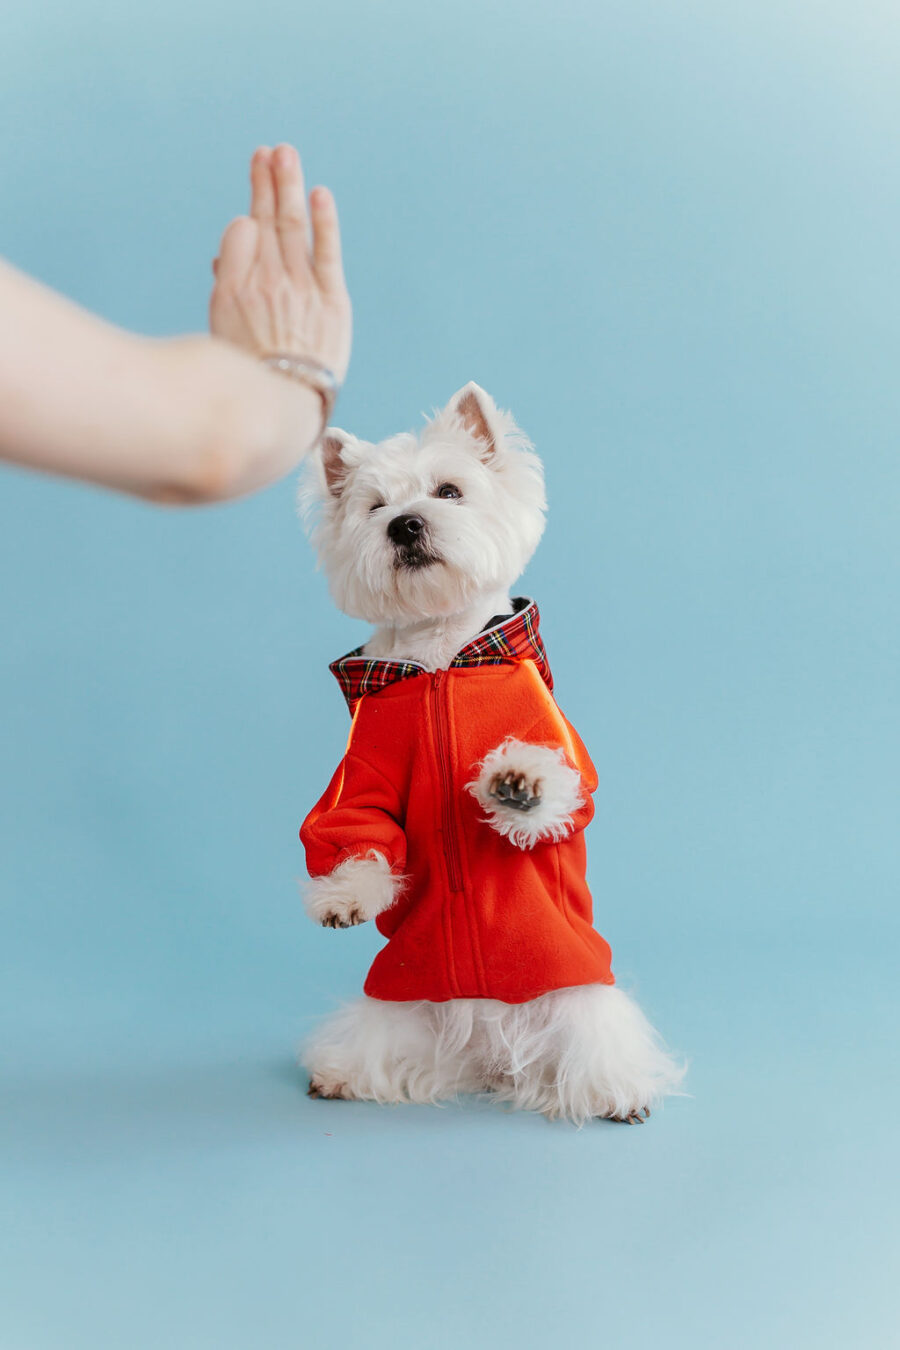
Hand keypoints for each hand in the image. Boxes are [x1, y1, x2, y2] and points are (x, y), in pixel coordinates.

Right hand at [209, 144, 351, 382]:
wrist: (285, 405)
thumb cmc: (251, 371)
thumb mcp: (222, 330)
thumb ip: (226, 288)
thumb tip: (223, 259)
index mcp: (233, 288)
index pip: (240, 235)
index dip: (247, 221)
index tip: (252, 211)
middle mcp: (265, 281)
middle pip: (265, 220)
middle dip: (265, 182)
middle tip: (267, 152)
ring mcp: (299, 287)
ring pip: (292, 225)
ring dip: (288, 185)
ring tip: (285, 155)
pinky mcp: (332, 299)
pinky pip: (327, 251)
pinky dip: (323, 221)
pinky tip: (319, 194)